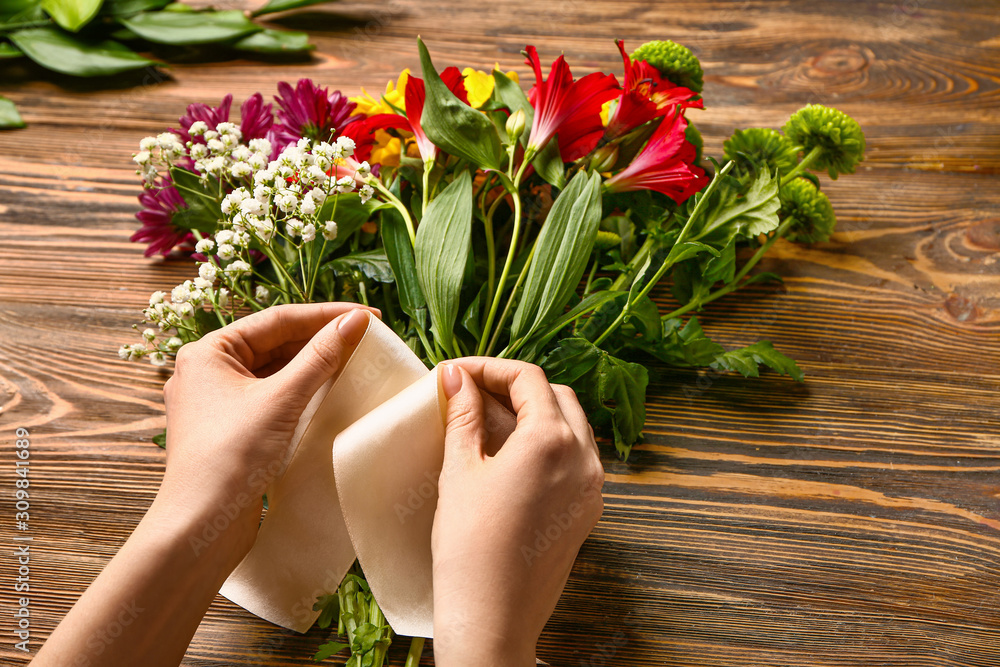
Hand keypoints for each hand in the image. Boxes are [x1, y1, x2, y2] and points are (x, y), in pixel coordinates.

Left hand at [160, 302, 378, 549]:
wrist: (200, 526)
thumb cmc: (230, 457)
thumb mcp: (281, 400)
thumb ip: (321, 357)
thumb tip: (356, 321)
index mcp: (208, 351)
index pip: (277, 319)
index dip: (326, 315)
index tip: (369, 316)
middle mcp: (208, 370)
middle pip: (276, 343)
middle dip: (321, 340)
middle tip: (367, 338)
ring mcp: (218, 401)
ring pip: (275, 370)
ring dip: (313, 366)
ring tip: (355, 361)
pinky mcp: (231, 428)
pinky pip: (272, 397)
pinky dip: (302, 392)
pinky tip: (331, 392)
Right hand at [431, 358, 604, 665]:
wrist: (492, 616)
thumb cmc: (468, 546)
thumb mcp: (460, 470)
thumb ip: (463, 415)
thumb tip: (457, 376)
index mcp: (552, 440)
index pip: (529, 378)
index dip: (491, 368)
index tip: (460, 373)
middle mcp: (583, 458)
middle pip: (557, 396)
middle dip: (517, 386)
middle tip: (474, 392)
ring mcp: (592, 486)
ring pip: (573, 425)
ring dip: (538, 412)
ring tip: (492, 420)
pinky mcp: (589, 510)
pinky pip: (577, 459)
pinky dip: (550, 443)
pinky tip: (514, 454)